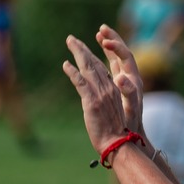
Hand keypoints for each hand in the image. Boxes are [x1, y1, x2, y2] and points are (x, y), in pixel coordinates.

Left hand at [63, 32, 142, 152]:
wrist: (118, 144)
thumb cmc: (116, 133)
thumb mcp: (112, 113)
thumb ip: (104, 102)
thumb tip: (94, 99)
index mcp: (114, 90)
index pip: (101, 68)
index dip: (91, 56)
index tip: (83, 47)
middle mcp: (108, 89)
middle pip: (94, 63)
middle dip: (82, 49)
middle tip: (71, 39)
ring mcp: (100, 94)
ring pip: (88, 68)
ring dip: (78, 53)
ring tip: (69, 42)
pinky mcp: (92, 102)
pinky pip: (81, 83)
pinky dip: (73, 73)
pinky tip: (65, 65)